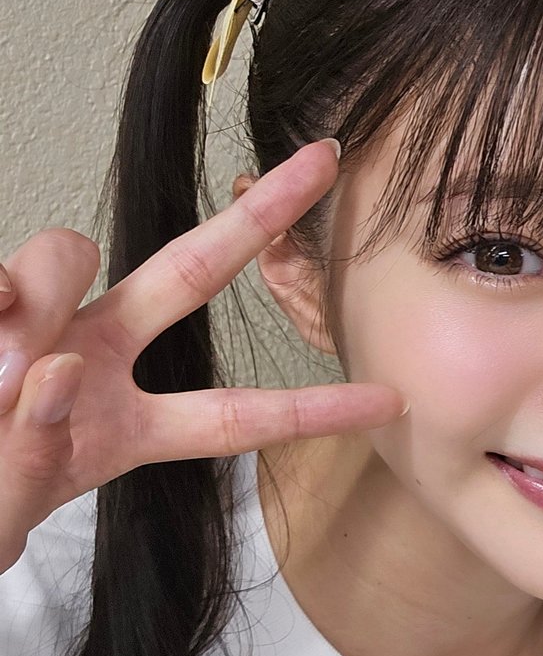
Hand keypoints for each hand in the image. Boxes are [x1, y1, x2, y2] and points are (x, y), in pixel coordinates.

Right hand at [0, 140, 403, 571]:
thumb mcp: (10, 494)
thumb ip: (40, 438)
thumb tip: (50, 364)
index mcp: (123, 421)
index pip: (232, 414)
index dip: (310, 409)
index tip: (391, 400)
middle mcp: (91, 357)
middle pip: (188, 272)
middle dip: (257, 218)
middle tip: (324, 161)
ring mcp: (32, 324)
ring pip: (59, 258)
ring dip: (31, 309)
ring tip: (0, 379)